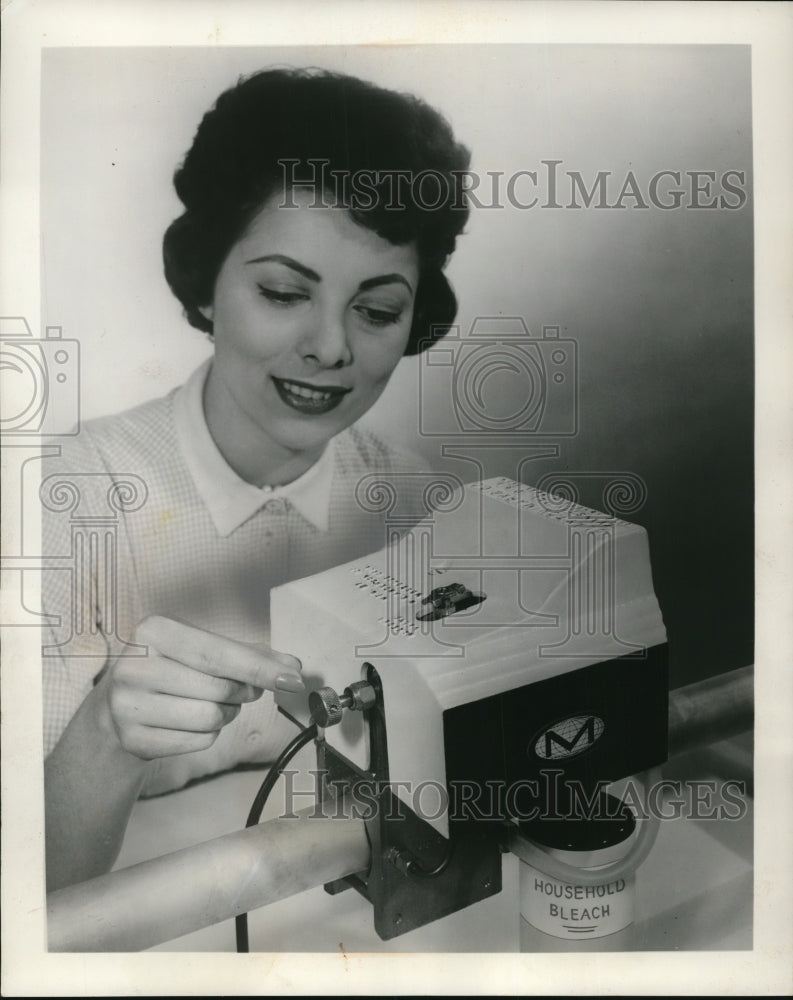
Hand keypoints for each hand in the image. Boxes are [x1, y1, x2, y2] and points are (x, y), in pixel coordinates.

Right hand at [96, 615, 303, 759]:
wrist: (114, 709)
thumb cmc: (169, 670)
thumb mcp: (199, 650)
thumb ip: (247, 654)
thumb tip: (290, 667)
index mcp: (153, 631)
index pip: (218, 653)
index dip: (260, 667)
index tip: (294, 677)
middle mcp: (134, 666)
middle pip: (219, 688)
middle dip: (241, 693)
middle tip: (241, 691)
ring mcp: (128, 705)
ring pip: (211, 717)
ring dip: (225, 714)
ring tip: (209, 703)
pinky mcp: (133, 739)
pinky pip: (198, 741)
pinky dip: (207, 734)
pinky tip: (188, 721)